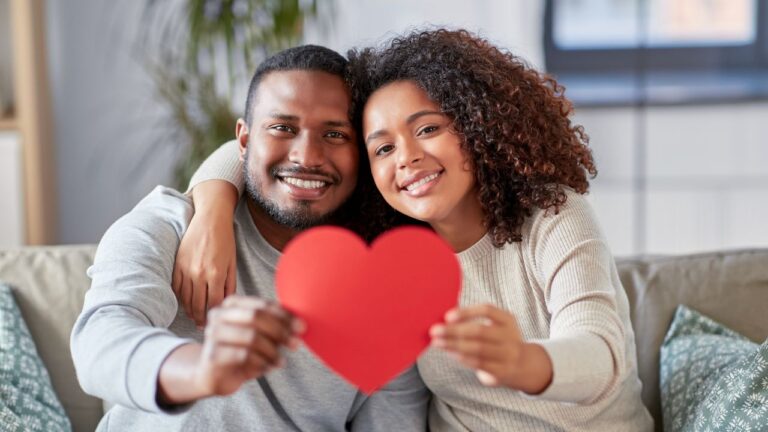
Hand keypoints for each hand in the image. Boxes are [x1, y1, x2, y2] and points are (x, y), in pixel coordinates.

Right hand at [173, 180, 238, 325]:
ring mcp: (186, 269)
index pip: (214, 303)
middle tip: (202, 325)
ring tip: (194, 316)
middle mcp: (199, 273)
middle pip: (198, 304)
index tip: (214, 322)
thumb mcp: (232, 263)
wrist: (210, 219)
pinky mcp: (177, 264)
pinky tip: (185, 302)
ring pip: (185, 298)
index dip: (214, 315)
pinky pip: (176, 287)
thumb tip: (226, 303)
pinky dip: (180, 297)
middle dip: (200, 317)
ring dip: (189, 310)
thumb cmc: (225, 240)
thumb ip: (229, 284)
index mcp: (216, 274)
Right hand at [194, 296, 303, 396]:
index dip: (284, 315)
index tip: (301, 327)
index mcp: (232, 304)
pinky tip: (268, 367)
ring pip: (252, 337)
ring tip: (280, 361)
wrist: (211, 375)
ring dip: (272, 350)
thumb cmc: (238, 351)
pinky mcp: (212, 355)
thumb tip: (299, 324)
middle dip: (280, 330)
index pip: (262, 305)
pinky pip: (244, 356)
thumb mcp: (256, 334)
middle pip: (256, 317)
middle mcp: (219, 315)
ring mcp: (213, 334)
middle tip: (295, 343)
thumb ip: (272, 325)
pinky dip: (261, 362)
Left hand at [429, 304, 551, 393]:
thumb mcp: (494, 326)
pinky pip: (480, 364)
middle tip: (434, 331)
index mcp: (507, 319)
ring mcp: (508, 355)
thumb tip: (443, 320)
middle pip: (480, 331)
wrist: (522, 365)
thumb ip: (472, 321)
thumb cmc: (498, 341)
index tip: (447, 316)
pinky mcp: (502, 371)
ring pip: (478, 348)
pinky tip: (450, 353)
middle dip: (454, 330)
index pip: (487, 310)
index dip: (466, 312)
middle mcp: (510, 336)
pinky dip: (463, 358)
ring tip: (437, 343)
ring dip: (454, 345)